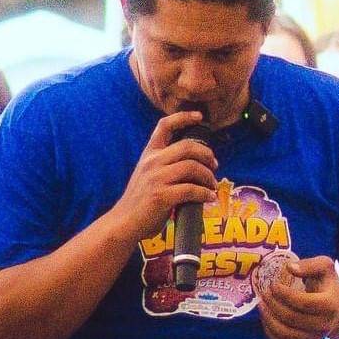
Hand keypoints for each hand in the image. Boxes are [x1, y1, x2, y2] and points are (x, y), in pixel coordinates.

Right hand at [107, 110, 218, 241]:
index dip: (183, 117)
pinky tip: (209, 198)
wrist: (124, 222)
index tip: (199, 117)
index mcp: (149, 154)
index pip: (164, 125)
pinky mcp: (162, 196)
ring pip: (192, 167)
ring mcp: (156, 178)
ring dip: (208, 176)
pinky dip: (204, 193)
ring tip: (212, 185)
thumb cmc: (140, 201)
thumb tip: (195, 164)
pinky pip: (191, 190)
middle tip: (214, 165)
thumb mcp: (148, 175)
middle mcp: (152, 162)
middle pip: (187, 146)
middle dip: (207, 154)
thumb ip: (165, 165)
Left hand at [257, 255, 338, 338]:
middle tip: (263, 292)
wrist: (338, 308)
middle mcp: (324, 325)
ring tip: (261, 304)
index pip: (303, 303)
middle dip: (273, 304)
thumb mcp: (325, 266)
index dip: (284, 294)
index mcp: (330, 305)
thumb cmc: (327, 284)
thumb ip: (309, 265)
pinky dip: (269, 331)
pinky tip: (266, 317)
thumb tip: (290, 268)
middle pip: (291, 318)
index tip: (273, 284)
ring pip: (285, 333)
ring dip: (268, 319)